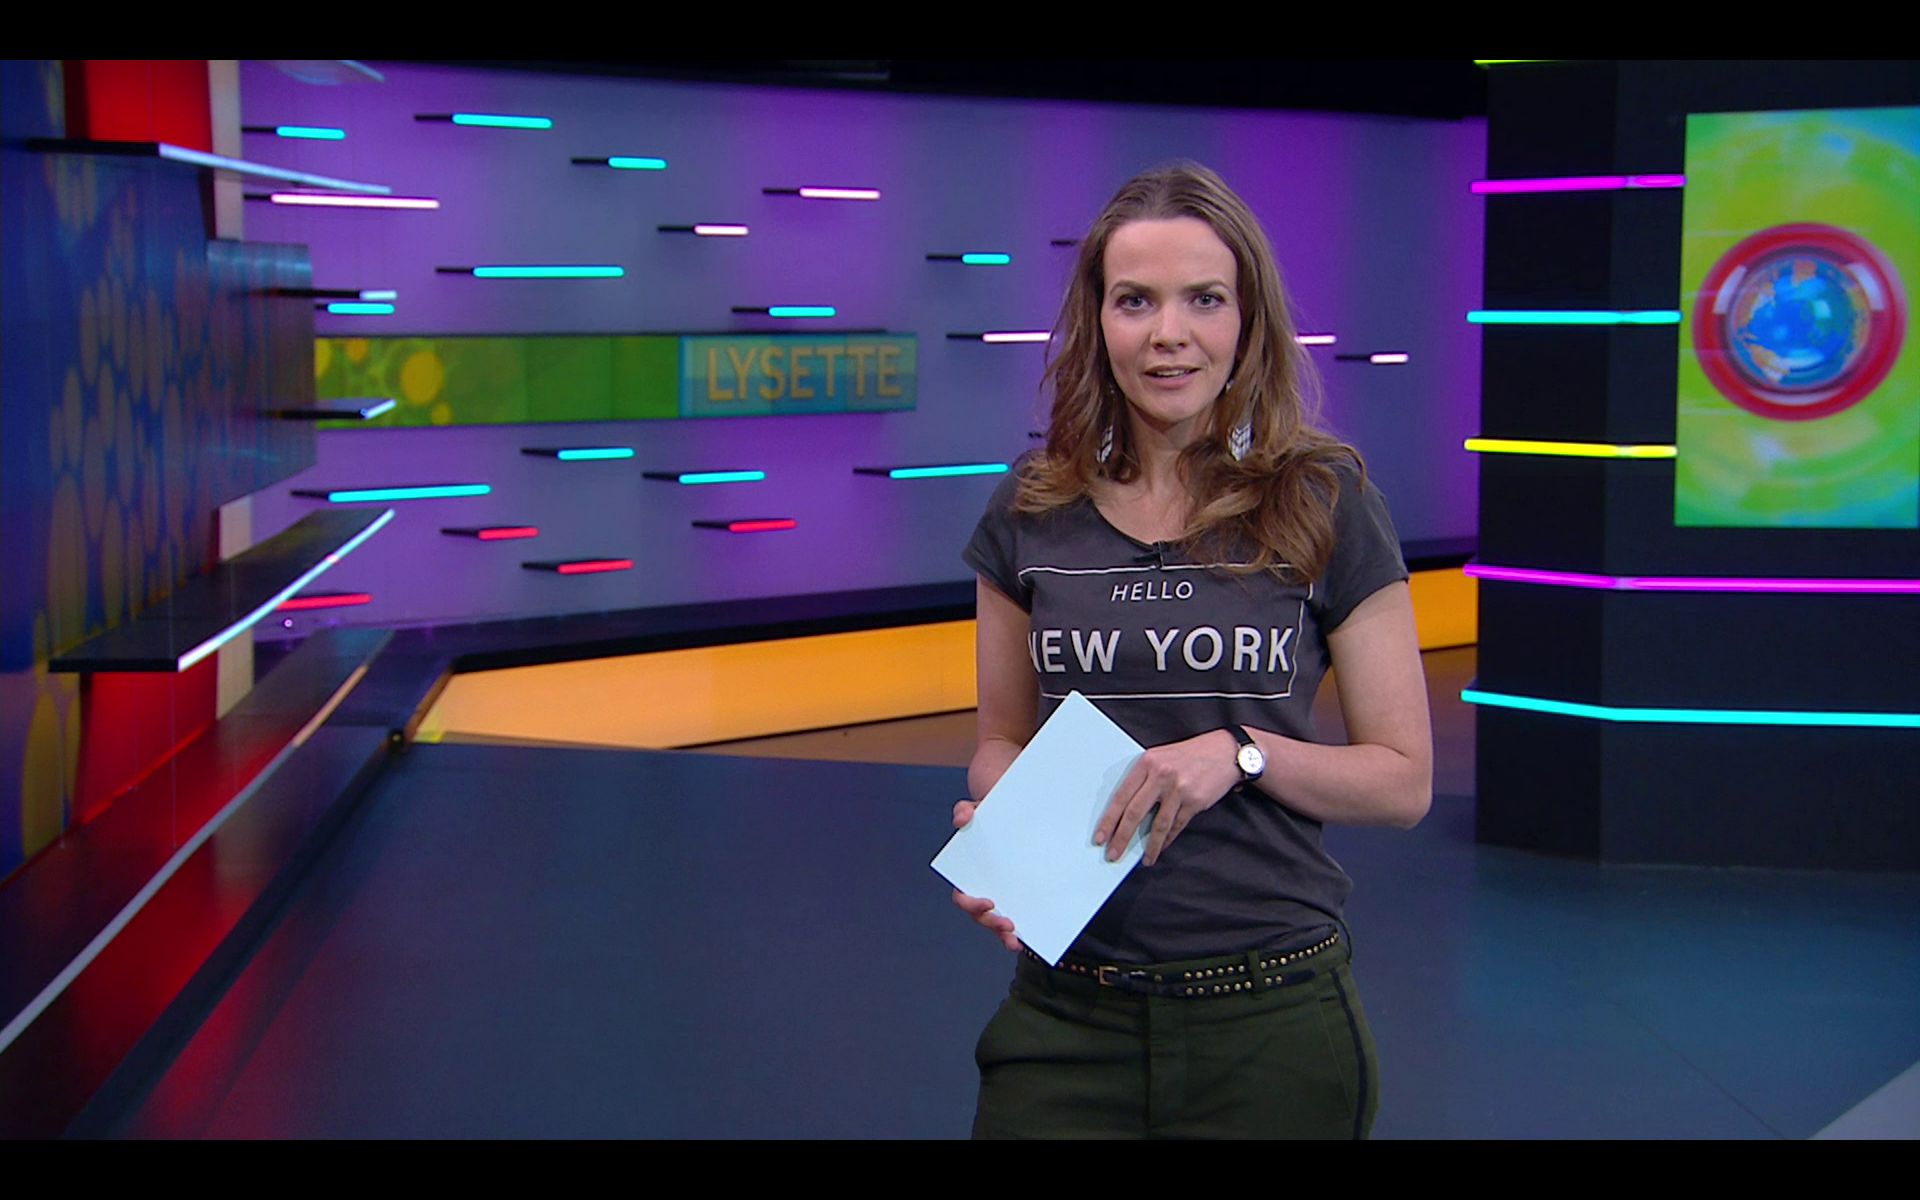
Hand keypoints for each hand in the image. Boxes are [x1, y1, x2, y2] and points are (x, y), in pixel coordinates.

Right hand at [951, 799, 1020, 951]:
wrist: (1016, 817)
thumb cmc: (994, 816)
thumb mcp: (980, 810)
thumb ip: (966, 810)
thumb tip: (961, 820)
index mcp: (969, 874)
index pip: (963, 896)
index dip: (972, 903)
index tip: (990, 902)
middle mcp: (981, 890)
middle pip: (979, 916)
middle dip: (991, 923)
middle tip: (1009, 924)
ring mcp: (998, 898)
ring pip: (994, 924)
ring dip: (1003, 935)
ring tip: (1016, 941)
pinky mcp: (1015, 901)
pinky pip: (1012, 922)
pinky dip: (1017, 934)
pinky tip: (1027, 940)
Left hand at [1094, 730, 1241, 865]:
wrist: (1225, 751)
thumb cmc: (1190, 755)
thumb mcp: (1161, 758)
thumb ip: (1144, 779)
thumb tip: (1126, 812)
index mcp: (1146, 763)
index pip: (1121, 796)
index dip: (1109, 820)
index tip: (1100, 837)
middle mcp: (1160, 775)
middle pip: (1134, 812)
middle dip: (1121, 837)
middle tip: (1113, 854)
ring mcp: (1178, 789)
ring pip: (1157, 825)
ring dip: (1149, 846)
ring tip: (1144, 859)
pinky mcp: (1195, 801)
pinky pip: (1176, 826)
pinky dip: (1167, 840)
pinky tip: (1160, 848)